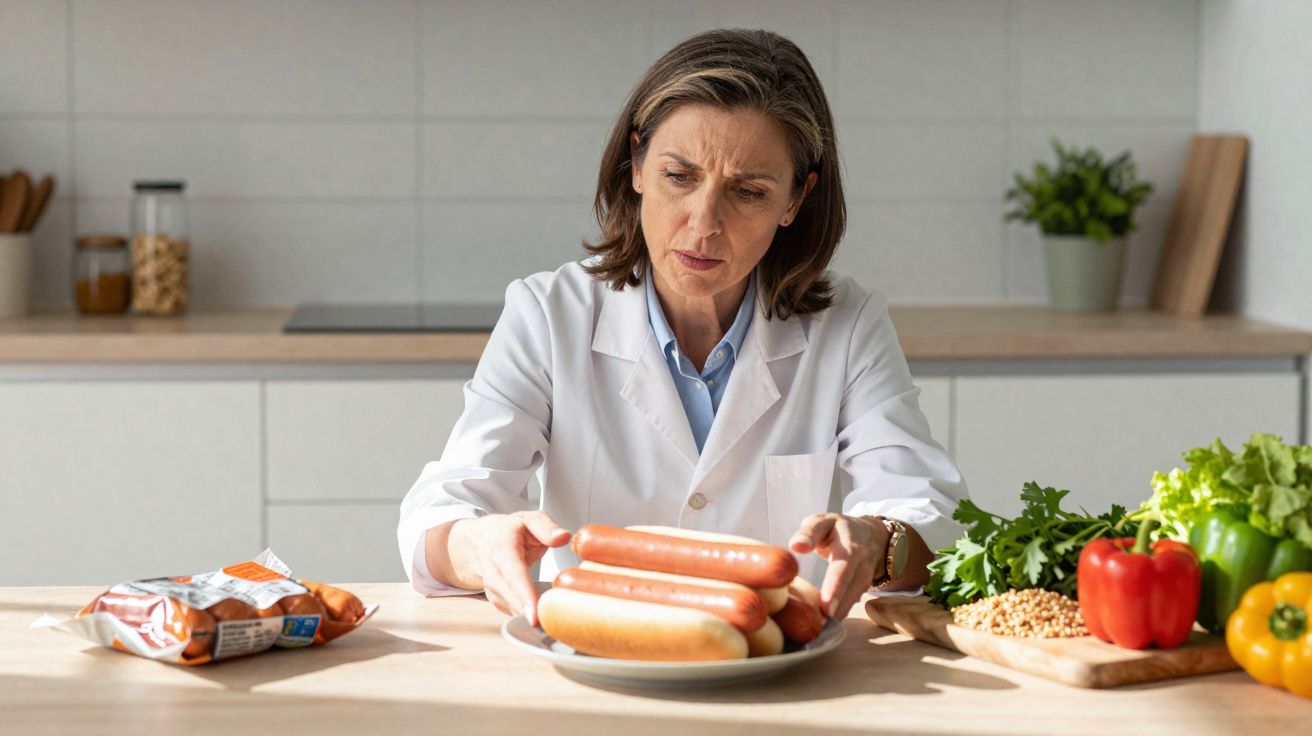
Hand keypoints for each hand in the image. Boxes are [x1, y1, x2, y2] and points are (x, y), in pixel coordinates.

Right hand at [447, 511, 570, 625]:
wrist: (479, 541)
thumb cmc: (509, 531)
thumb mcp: (528, 519)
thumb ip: (546, 527)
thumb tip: (563, 537)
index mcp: (503, 547)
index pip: (514, 574)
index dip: (524, 595)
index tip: (534, 614)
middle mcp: (494, 570)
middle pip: (511, 596)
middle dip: (529, 613)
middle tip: (550, 628)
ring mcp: (492, 588)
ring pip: (510, 607)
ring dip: (529, 617)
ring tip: (550, 626)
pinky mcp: (496, 600)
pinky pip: (512, 611)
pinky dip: (526, 616)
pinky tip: (542, 619)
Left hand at [788, 513, 887, 618]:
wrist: (870, 535)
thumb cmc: (838, 529)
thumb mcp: (824, 521)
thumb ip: (809, 532)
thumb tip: (796, 546)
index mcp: (850, 548)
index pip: (842, 570)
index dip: (835, 589)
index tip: (825, 608)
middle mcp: (861, 567)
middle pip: (849, 592)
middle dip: (834, 611)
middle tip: (816, 627)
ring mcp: (865, 581)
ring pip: (850, 603)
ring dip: (833, 617)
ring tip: (813, 630)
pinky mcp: (861, 592)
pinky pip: (848, 607)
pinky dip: (835, 617)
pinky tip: (819, 625)